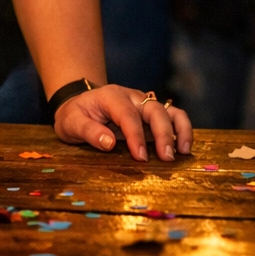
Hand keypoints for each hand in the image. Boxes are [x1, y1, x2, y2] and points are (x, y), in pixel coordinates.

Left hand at [53, 85, 192, 161]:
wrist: (78, 106)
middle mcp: (132, 97)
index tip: (141, 157)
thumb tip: (109, 143)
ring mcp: (144, 104)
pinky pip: (172, 117)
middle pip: (154, 110)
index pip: (128, 115)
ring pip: (169, 110)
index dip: (136, 136)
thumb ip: (88, 131)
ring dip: (180, 129)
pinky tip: (184, 148)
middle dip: (163, 134)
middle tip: (166, 158)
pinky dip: (182, 130)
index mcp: (111, 97)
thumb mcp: (71, 123)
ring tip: (184, 152)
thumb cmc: (74, 116)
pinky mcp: (151, 114)